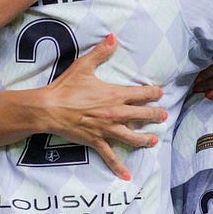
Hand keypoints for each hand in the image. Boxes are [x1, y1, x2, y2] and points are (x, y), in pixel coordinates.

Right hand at [36, 35, 166, 180]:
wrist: (49, 108)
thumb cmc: (66, 87)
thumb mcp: (84, 66)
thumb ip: (101, 52)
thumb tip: (113, 37)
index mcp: (115, 95)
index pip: (142, 94)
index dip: (153, 93)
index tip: (159, 93)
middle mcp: (115, 113)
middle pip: (142, 116)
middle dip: (155, 116)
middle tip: (162, 116)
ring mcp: (107, 130)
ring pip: (132, 138)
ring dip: (145, 140)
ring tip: (153, 141)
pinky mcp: (96, 141)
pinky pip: (110, 156)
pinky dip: (118, 167)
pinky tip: (127, 176)